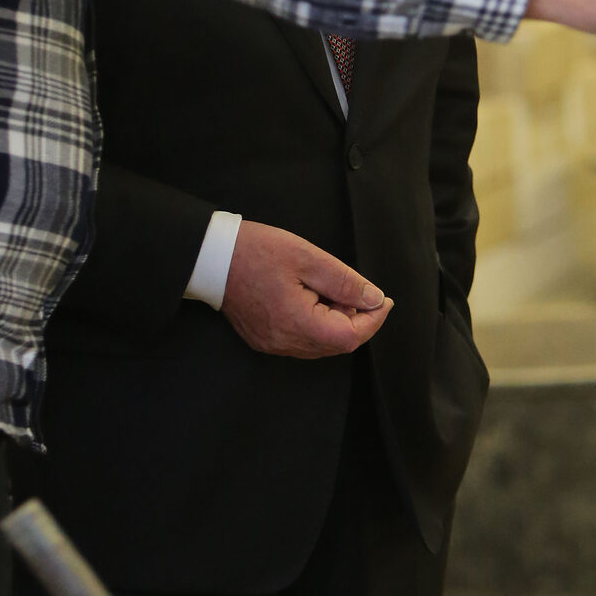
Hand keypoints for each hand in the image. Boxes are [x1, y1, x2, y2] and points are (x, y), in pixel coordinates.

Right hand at [222, 221, 391, 359]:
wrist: (211, 255)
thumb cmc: (258, 251)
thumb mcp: (309, 258)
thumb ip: (346, 282)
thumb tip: (375, 300)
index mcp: (297, 324)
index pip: (350, 337)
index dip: (373, 320)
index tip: (384, 300)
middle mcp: (284, 342)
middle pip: (336, 344)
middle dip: (355, 319)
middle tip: (354, 288)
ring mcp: (272, 344)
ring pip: (319, 344)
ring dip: (336, 321)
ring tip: (331, 289)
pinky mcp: (264, 338)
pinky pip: (301, 340)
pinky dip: (317, 324)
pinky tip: (312, 298)